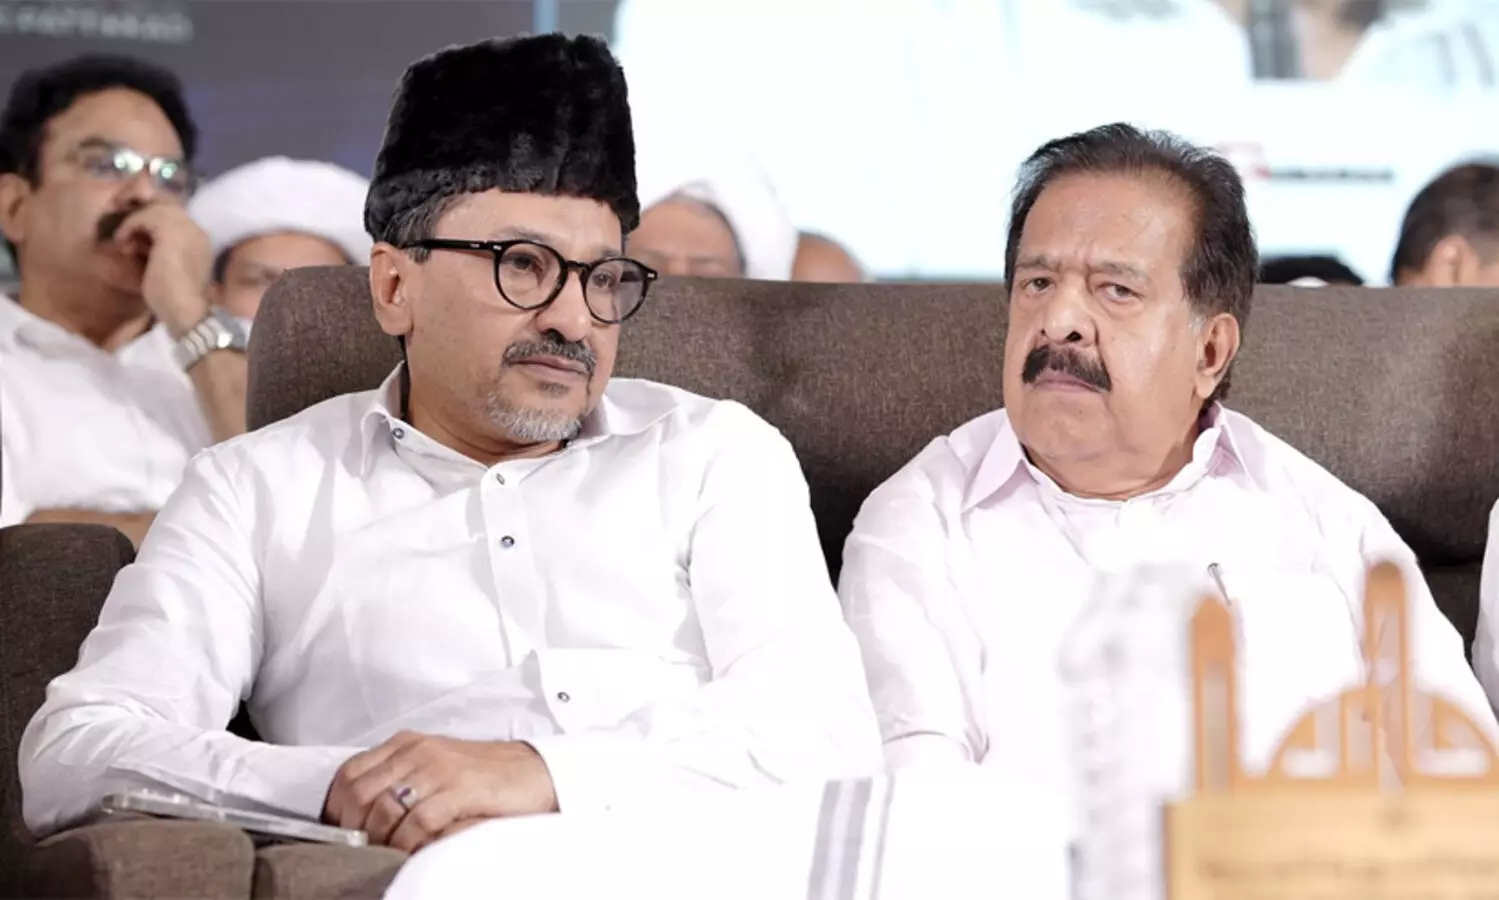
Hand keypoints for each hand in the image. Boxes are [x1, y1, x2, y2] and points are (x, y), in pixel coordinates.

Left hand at [115, 203, 211, 335]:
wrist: (187, 314)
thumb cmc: (175, 300)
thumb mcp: (167, 269)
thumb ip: (159, 251)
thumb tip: (139, 241)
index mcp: (199, 240)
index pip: (174, 215)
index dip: (150, 220)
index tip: (133, 236)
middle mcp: (196, 230)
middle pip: (165, 205)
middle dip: (140, 214)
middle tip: (123, 231)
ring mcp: (187, 229)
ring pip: (154, 208)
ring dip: (133, 222)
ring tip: (123, 242)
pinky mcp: (172, 233)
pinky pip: (146, 216)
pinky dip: (129, 226)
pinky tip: (123, 245)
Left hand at [322, 732, 557, 852]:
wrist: (535, 772)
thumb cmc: (485, 775)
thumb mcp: (435, 767)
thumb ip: (401, 778)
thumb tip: (361, 815)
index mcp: (408, 744)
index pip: (350, 772)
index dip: (336, 807)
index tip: (338, 832)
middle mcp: (418, 751)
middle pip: (359, 792)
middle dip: (353, 827)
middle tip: (360, 849)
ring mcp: (439, 769)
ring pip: (383, 808)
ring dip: (378, 839)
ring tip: (385, 853)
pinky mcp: (459, 789)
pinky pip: (417, 822)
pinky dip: (406, 843)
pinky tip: (410, 852)